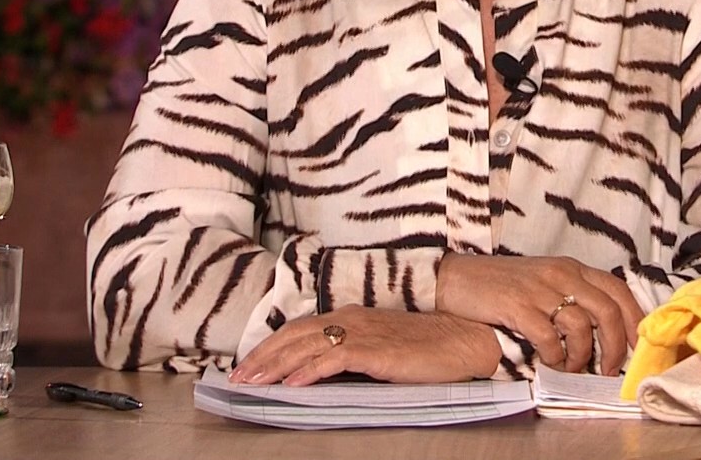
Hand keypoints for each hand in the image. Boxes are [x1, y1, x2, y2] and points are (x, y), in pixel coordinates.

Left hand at [228, 307, 499, 386]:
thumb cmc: (425, 347)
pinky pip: (333, 359)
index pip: (299, 329)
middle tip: (236, 378)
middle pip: (294, 336)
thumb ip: (350, 354)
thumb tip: (318, 373)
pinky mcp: (375, 350)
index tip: (248, 366)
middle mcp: (350, 319)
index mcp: (350, 316)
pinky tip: (292, 384)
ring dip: (275, 366)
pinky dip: (309, 370)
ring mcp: (362, 333)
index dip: (270, 347)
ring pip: (306, 347)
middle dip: (262, 357)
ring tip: (253, 383)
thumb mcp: (379, 347)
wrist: (463, 340)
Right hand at [435, 253, 645, 374]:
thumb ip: (572, 295)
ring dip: (582, 356)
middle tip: (607, 369)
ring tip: (571, 367)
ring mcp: (540, 290)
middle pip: (607, 311)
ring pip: (581, 328)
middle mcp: (561, 275)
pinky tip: (548, 362)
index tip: (636, 346)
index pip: (618, 291)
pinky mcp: (518, 307)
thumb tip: (601, 328)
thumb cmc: (502, 283)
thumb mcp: (544, 279)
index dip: (633, 321)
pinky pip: (550, 338)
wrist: (458, 277)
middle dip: (614, 347)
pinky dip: (555, 357)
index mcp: (571, 268)